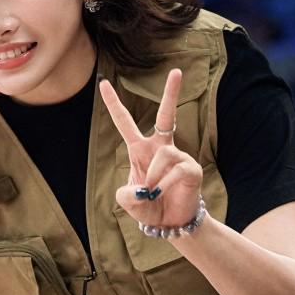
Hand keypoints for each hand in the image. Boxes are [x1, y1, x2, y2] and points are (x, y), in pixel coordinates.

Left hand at [99, 68, 203, 229]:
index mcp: (140, 150)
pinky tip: (164, 192)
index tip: (103, 83)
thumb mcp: (128, 201)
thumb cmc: (148, 207)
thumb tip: (140, 188)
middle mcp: (160, 148)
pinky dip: (165, 185)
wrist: (170, 223)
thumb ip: (125, 194)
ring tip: (153, 192)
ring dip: (154, 177)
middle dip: (172, 93)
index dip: (114, 103)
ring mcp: (178, 156)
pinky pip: (176, 171)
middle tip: (177, 71)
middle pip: (166, 116)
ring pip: (163, 155)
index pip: (125, 122)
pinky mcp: (191, 169)